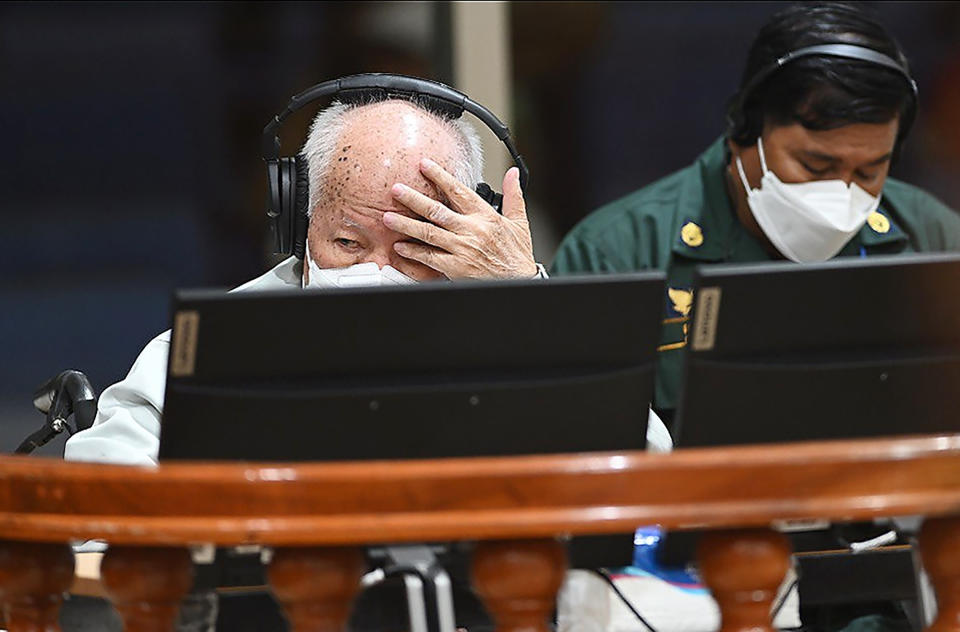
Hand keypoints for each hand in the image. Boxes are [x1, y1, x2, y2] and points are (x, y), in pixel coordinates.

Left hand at [383, 158, 536, 278]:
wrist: (520, 282)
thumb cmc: (517, 255)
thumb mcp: (520, 222)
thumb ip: (514, 196)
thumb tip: (512, 174)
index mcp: (486, 216)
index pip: (459, 191)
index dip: (440, 176)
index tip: (424, 165)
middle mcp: (472, 230)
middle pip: (437, 210)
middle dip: (413, 199)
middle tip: (396, 189)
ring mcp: (463, 249)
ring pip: (428, 233)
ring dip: (406, 225)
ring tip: (388, 217)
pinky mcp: (456, 268)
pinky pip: (430, 258)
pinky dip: (414, 252)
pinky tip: (400, 247)